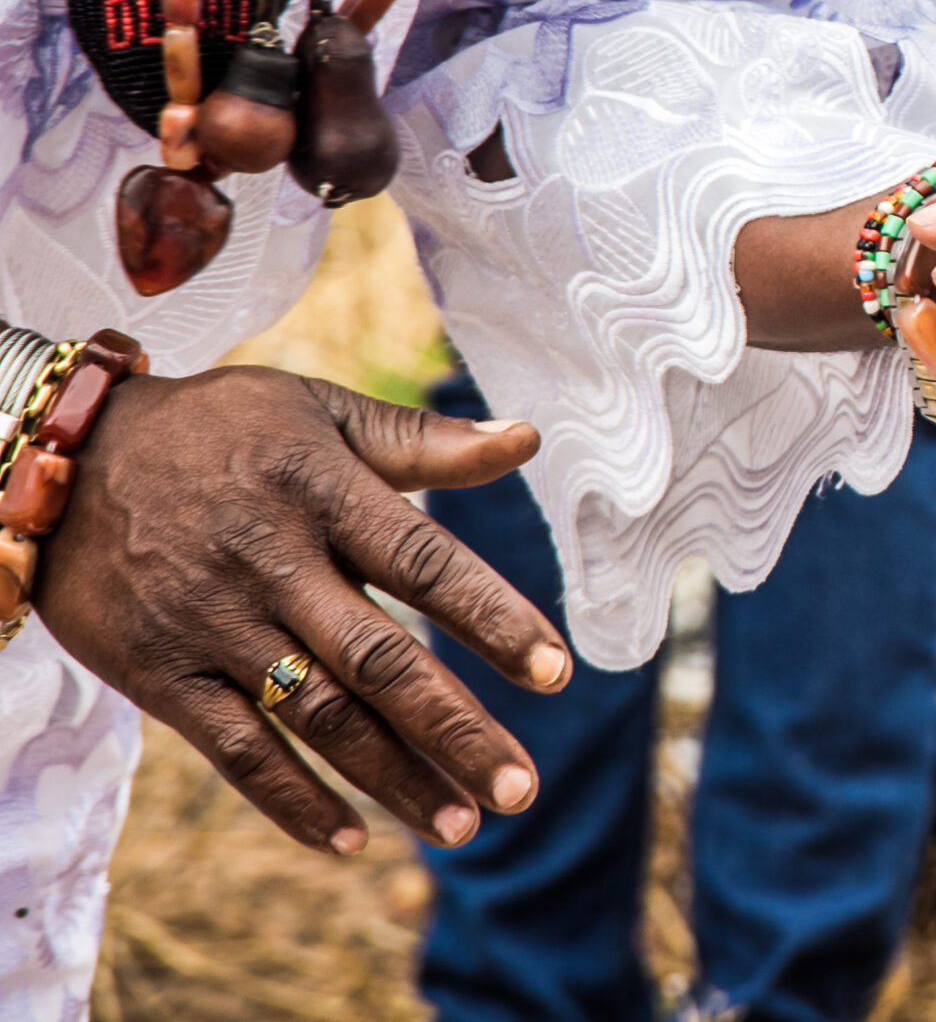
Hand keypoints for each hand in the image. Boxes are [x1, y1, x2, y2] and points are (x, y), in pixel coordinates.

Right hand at [38, 370, 571, 855]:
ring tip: (461, 825)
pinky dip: (290, 798)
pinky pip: (233, 748)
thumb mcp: (316, 412)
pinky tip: (349, 838)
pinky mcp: (159, 673)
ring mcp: (213, 623)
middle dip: (455, 728)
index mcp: (323, 492)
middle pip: (379, 658)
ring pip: (316, 715)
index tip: (558, 671)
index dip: (493, 617)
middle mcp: (272, 562)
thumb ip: (421, 441)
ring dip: (391, 777)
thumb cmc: (218, 429)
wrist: (62, 456)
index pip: (425, 562)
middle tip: (523, 788)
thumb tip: (526, 437)